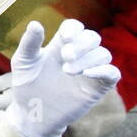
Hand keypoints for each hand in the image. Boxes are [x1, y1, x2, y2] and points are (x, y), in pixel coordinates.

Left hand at [5, 20, 120, 136]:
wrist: (33, 114)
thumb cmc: (27, 86)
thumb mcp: (23, 63)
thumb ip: (29, 44)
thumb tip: (35, 23)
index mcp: (59, 46)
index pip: (75, 27)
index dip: (73, 28)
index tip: (65, 37)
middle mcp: (77, 56)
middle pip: (92, 37)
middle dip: (81, 44)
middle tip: (65, 57)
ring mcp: (89, 71)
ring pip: (103, 53)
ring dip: (88, 59)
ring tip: (68, 71)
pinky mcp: (97, 87)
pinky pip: (113, 73)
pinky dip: (104, 70)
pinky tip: (86, 74)